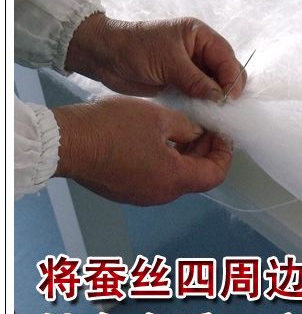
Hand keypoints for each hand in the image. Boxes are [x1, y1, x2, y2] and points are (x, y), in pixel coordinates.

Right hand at [52, 96, 231, 204]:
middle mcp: (161, 194)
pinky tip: (160, 139)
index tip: (223, 134)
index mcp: (173, 179)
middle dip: (205, 152)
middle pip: (196, 177)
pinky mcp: (127, 191)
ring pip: (176, 178)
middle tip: (205, 127)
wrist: (66, 143)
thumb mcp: (157, 118)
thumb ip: (186, 128)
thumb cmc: (112, 129)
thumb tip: (198, 134)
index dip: (224, 154)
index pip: (215, 174)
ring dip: (186, 156)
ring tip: (184, 129)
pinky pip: (157, 179)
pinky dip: (167, 161)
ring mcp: (142, 196)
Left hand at [65, 13, 246, 100]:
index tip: (228, 99)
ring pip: (216, 86)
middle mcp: (200, 51)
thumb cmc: (136, 49)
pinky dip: (205, 105)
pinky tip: (204, 114)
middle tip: (222, 109)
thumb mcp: (169, 62)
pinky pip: (202, 95)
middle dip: (227, 90)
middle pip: (227, 72)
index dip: (231, 79)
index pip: (227, 58)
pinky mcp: (183, 83)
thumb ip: (196, 80)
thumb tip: (221, 98)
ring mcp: (192, 68)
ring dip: (216, 99)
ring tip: (214, 114)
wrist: (105, 57)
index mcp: (200, 36)